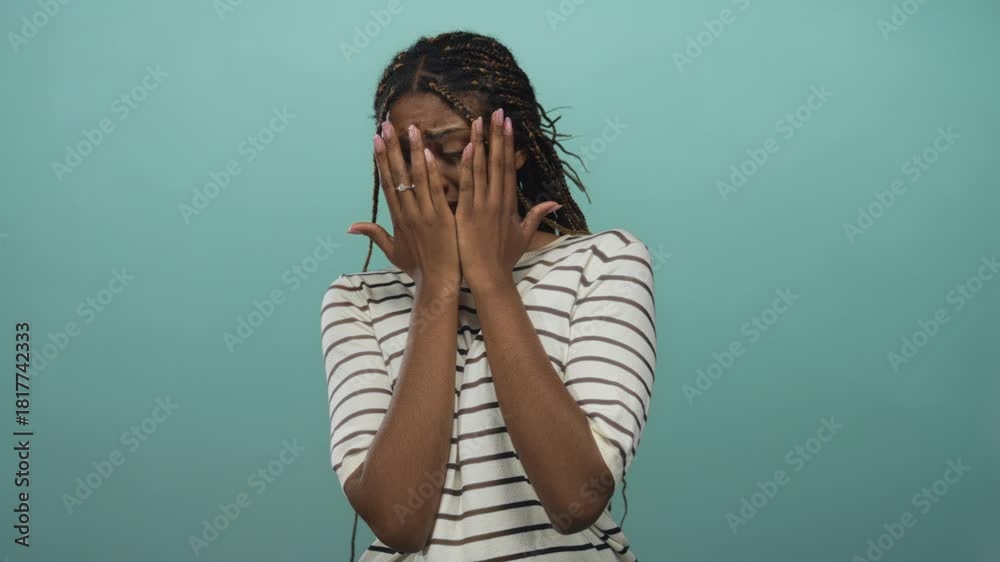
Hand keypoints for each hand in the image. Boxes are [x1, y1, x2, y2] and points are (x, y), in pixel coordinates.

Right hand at [348, 121, 460, 285]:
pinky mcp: (442, 219)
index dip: (381, 159)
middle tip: (386, 125)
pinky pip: (436, 191)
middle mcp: (408, 213)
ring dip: (412, 152)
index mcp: (397, 218)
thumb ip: (374, 234)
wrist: (437, 283)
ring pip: (417, 178)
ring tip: (411, 129)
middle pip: (397, 175)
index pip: (387, 182)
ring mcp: (425, 214)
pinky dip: (432, 172)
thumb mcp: (392, 251)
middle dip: (391, 148)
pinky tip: (428, 154)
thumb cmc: (417, 268)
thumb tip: (350, 227)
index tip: (376, 139)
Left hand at [455, 108, 560, 289]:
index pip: (509, 167)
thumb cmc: (503, 258)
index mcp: (508, 203)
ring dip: (482, 143)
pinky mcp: (470, 214)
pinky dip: (469, 166)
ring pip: (483, 168)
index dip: (508, 144)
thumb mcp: (524, 235)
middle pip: (499, 161)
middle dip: (498, 135)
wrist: (491, 277)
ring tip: (479, 120)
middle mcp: (498, 200)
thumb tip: (555, 202)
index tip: (507, 123)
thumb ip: (537, 215)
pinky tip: (469, 147)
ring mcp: (484, 206)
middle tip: (497, 111)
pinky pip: (469, 185)